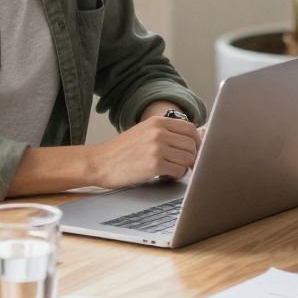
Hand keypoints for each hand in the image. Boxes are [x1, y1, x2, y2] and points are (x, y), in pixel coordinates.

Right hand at [86, 114, 200, 188]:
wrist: (99, 162)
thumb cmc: (121, 150)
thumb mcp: (144, 132)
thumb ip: (166, 132)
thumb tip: (195, 139)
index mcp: (157, 121)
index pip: (190, 128)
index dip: (198, 141)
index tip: (197, 151)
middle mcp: (159, 132)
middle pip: (192, 144)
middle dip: (191, 157)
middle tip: (183, 164)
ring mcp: (157, 148)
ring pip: (188, 159)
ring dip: (183, 167)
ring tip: (170, 169)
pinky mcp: (155, 164)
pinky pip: (178, 171)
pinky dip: (175, 175)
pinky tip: (164, 175)